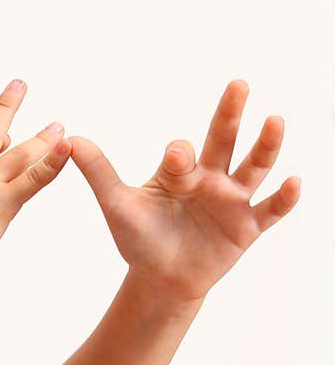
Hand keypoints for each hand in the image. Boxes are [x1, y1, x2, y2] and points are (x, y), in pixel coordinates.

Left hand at [70, 80, 300, 302]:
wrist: (159, 279)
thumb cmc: (140, 239)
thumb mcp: (117, 204)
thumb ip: (98, 172)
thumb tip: (69, 139)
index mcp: (180, 172)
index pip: (184, 153)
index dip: (179, 155)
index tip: (174, 159)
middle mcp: (210, 179)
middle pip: (224, 141)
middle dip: (230, 115)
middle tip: (237, 85)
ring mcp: (232, 201)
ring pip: (253, 168)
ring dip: (265, 147)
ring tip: (275, 122)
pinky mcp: (247, 228)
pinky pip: (271, 210)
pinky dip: (284, 197)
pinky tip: (295, 181)